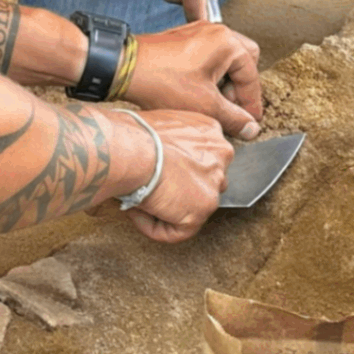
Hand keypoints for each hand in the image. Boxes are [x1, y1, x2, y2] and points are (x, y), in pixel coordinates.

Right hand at [118, 109, 236, 243]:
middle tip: (148, 188)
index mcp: (210, 131)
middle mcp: (221, 154)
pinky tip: (136, 211)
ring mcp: (214, 184)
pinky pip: (176, 231)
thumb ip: (171, 138)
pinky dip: (153, 227)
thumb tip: (157, 155)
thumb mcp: (160, 123)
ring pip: (192, 208)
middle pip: (205, 182)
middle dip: (178, 191)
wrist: (131, 149)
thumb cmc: (133, 133)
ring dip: (165, 210)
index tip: (156, 171)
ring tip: (138, 201)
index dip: (179, 169)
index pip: (204, 157)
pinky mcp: (202, 210)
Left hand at [123, 19, 263, 134]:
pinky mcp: (184, 38)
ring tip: (213, 102)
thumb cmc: (163, 82)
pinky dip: (211, 73)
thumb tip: (251, 128)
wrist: (124, 69)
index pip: (251, 75)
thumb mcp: (205, 105)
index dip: (252, 103)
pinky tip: (199, 92)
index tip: (251, 122)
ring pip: (225, 57)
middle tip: (232, 108)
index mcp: (227, 42)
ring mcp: (198, 32)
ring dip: (225, 80)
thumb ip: (233, 118)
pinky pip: (208, 54)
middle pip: (244, 60)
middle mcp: (216, 31)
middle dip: (241, 86)